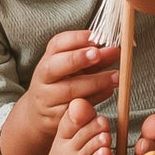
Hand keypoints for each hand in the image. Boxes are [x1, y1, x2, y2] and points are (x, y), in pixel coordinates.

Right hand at [1, 28, 118, 154]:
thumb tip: (116, 50)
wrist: (39, 114)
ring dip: (95, 81)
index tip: (96, 37)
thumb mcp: (74, 68)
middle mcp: (43, 79)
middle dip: (78, 58)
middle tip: (98, 54)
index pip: (56, 44)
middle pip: (55, 66)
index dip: (76, 39)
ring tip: (116, 76)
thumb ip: (94, 58)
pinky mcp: (56, 117)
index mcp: (47, 60)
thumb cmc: (62, 84)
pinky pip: (77, 107)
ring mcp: (48, 99)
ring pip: (70, 89)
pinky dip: (95, 98)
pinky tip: (108, 91)